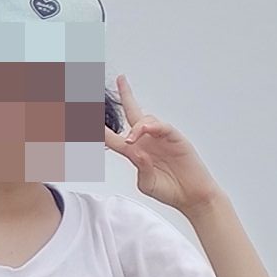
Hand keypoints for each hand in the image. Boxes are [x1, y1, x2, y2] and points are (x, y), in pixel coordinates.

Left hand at [110, 77, 217, 215]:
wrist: (191, 196)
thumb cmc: (169, 190)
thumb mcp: (147, 183)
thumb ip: (140, 168)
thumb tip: (135, 150)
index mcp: (134, 151)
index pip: (112, 136)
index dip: (99, 128)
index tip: (85, 116)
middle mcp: (146, 140)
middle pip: (133, 112)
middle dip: (126, 95)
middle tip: (120, 79)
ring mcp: (161, 138)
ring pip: (146, 119)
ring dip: (135, 127)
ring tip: (130, 140)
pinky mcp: (175, 139)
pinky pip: (163, 127)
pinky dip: (153, 127)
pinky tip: (145, 131)